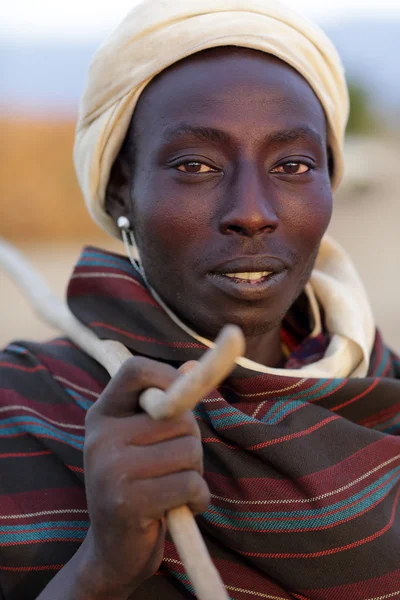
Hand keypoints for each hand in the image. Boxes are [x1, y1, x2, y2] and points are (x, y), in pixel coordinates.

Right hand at [80, 357, 209, 598]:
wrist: (114, 551)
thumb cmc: (140, 485)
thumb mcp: (147, 440)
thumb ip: (168, 406)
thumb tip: (194, 366)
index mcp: (103, 415)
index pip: (135, 370)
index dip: (168, 374)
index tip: (186, 392)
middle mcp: (100, 436)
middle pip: (179, 416)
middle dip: (191, 442)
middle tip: (171, 467)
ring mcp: (110, 468)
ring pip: (189, 450)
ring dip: (195, 473)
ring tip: (171, 489)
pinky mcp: (127, 501)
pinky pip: (190, 483)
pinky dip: (197, 498)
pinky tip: (177, 509)